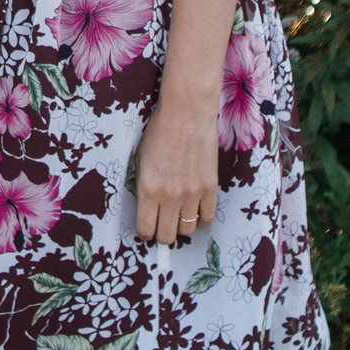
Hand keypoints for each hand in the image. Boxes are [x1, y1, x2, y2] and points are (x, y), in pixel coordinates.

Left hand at [133, 93, 219, 244]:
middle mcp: (169, 196)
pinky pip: (207, 218)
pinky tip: (194, 210)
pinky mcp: (210, 188)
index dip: (145, 232)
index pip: (145, 229)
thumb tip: (146, 209)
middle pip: (167, 236)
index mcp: (147, 188)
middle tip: (162, 225)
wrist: (186, 113)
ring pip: (187, 230)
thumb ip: (143, 187)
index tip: (147, 227)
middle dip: (162, 234)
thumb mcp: (140, 160)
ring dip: (181, 226)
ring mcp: (192, 193)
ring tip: (178, 215)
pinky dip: (200, 219)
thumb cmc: (159, 133)